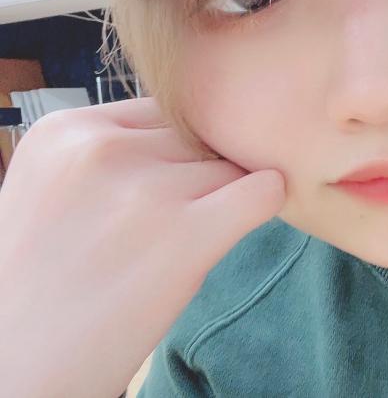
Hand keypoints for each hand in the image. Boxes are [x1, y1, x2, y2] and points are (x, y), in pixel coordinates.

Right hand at [0, 96, 285, 397]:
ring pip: (231, 167)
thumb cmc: (41, 286)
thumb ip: (113, 153)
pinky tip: (236, 230)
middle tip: (175, 225)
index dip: (177, 152)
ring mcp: (144, 192)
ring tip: (181, 246)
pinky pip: (263, 192)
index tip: (168, 190)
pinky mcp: (185, 237)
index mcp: (65, 131)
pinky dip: (265, 206)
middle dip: (200, 176)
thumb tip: (199, 134)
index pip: (163, 113)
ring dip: (223, 201)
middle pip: (199, 137)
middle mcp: (101, 150)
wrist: (16, 373)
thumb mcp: (55, 190)